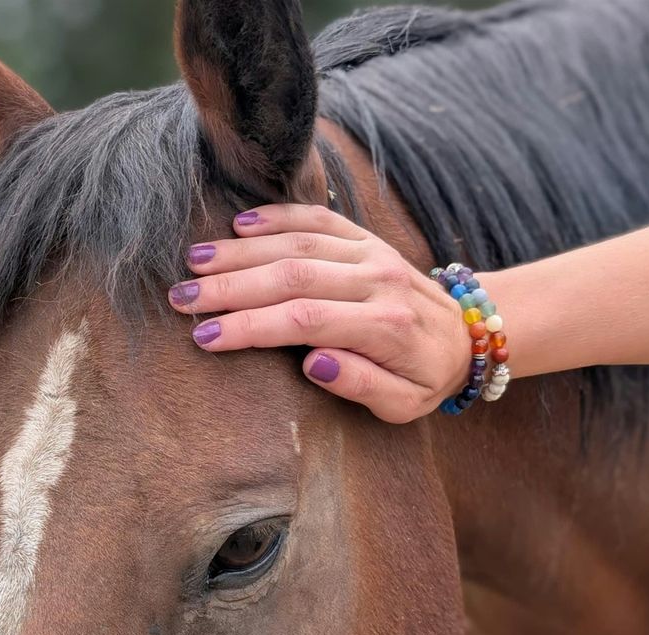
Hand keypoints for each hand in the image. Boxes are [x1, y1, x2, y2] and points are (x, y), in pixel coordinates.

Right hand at [170, 204, 471, 422]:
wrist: (467, 335)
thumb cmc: (424, 377)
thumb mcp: (405, 404)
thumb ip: (362, 386)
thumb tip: (313, 362)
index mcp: (385, 326)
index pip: (305, 320)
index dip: (251, 327)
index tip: (206, 337)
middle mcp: (378, 280)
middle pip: (293, 276)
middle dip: (231, 287)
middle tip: (181, 298)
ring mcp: (371, 253)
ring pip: (299, 243)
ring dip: (241, 251)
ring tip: (194, 262)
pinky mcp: (365, 238)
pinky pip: (319, 218)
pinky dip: (277, 217)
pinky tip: (238, 225)